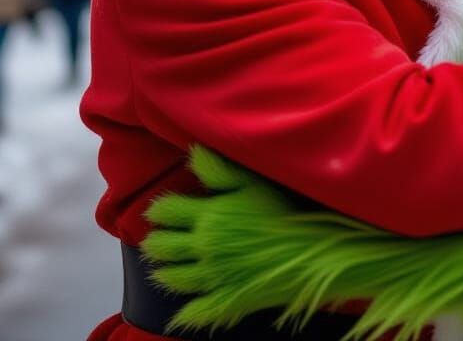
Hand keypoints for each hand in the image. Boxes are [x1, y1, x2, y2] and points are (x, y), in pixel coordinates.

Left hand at [142, 147, 308, 329]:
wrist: (308, 250)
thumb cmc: (282, 210)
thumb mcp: (251, 182)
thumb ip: (218, 169)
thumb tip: (192, 152)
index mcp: (208, 216)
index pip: (168, 212)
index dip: (159, 210)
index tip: (157, 211)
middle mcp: (203, 247)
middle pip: (164, 247)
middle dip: (155, 241)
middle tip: (153, 239)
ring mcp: (213, 277)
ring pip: (175, 278)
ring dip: (163, 272)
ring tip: (160, 268)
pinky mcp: (226, 300)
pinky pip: (196, 310)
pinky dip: (185, 311)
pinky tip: (182, 310)